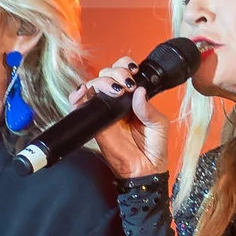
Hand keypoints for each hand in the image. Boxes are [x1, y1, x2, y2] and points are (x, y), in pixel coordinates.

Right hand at [84, 55, 170, 179]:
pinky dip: (77, 95)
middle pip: (107, 74)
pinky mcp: (93, 122)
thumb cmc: (154, 148)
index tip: (133, 72)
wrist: (144, 169)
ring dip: (101, 81)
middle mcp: (117, 101)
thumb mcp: (159, 124)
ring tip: (115, 91)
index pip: (124, 71)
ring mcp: (104, 110)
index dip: (125, 66)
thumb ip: (148, 108)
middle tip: (126, 85)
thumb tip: (139, 92)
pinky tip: (84, 91)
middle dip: (116, 73)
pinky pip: (79, 105)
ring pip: (93, 85)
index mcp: (133, 97)